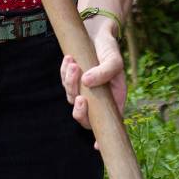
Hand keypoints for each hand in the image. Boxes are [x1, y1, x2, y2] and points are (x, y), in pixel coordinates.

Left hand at [60, 17, 127, 133]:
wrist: (97, 32)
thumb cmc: (110, 49)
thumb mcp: (114, 59)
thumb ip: (104, 71)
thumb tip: (86, 82)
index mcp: (112, 100)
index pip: (106, 124)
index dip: (101, 137)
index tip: (96, 145)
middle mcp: (97, 99)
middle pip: (84, 116)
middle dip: (79, 110)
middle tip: (80, 97)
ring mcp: (83, 90)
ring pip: (71, 97)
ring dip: (70, 82)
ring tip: (74, 63)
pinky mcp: (72, 81)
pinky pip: (64, 82)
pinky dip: (65, 72)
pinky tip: (69, 59)